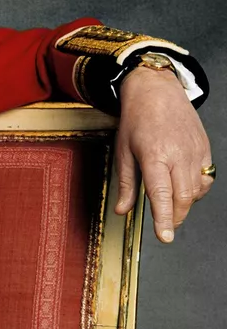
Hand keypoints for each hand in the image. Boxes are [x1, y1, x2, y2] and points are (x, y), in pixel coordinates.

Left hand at [115, 67, 212, 241]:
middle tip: (166, 226)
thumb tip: (122, 210)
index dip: (163, 218)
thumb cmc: (136, 120)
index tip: (164, 237)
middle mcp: (177, 155)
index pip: (160, 195)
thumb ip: (125, 184)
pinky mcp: (205, 149)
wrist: (156, 91)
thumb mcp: (123, 151)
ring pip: (196, 190)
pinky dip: (196, 190)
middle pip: (183, 197)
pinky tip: (183, 188)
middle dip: (176, 217)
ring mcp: (194, 152)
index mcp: (154, 156)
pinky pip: (206, 178)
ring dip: (185, 204)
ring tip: (171, 206)